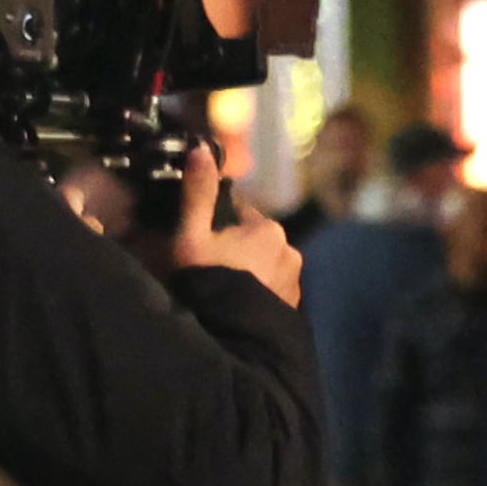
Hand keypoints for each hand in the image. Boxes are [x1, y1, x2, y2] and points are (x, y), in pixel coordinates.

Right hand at [171, 142, 300, 304]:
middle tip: (207, 266)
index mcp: (267, 228)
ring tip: (222, 287)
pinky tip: (237, 302)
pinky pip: (271, 288)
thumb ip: (198, 192)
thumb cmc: (207, 280)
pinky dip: (257, 290)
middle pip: (253, 238)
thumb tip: (202, 149)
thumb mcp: (191, 234)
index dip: (214, 222)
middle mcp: (290, 250)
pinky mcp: (294, 306)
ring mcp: (295, 280)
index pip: (238, 211)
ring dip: (247, 269)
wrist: (232, 336)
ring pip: (264, 263)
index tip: (198, 237)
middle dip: (233, 246)